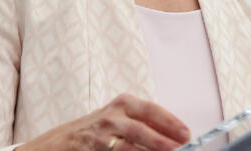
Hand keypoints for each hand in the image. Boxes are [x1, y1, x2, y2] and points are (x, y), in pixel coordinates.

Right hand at [21, 93, 190, 150]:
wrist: (64, 140)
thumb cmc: (99, 128)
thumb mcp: (121, 116)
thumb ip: (145, 122)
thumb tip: (175, 134)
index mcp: (123, 103)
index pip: (151, 110)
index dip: (170, 122)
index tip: (186, 133)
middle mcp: (111, 117)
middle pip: (141, 130)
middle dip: (163, 141)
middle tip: (180, 148)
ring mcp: (100, 136)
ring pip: (129, 148)